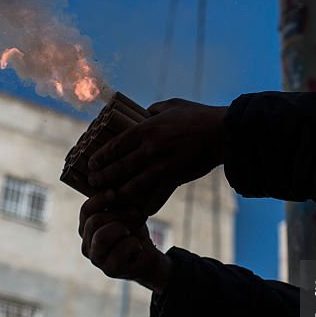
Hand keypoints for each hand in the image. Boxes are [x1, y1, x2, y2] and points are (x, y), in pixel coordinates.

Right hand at [79, 191, 171, 292]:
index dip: (100, 199)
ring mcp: (96, 259)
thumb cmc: (134, 233)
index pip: (86, 210)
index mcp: (86, 230)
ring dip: (124, 228)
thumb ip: (114, 204)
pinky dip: (134, 243)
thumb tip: (111, 187)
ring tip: (134, 230)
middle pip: (94, 222)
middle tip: (136, 213)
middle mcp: (86, 245)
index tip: (115, 192)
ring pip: (102, 236)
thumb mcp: (124, 214)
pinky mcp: (110, 270)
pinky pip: (121, 248)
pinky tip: (138, 247)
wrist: (148, 257)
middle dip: (119, 214)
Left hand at [87, 98, 227, 214]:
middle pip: (120, 167)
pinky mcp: (176, 177)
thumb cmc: (199, 115)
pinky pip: (158, 195)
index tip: (92, 164)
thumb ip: (154, 110)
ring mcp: (162, 164)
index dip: (101, 157)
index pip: (116, 145)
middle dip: (104, 177)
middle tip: (94, 183)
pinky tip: (141, 211)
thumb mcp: (172, 105)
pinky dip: (149, 204)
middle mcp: (151, 148)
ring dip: (120, 193)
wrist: (223, 132)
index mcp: (147, 128)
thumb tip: (144, 113)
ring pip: (134, 184)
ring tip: (111, 197)